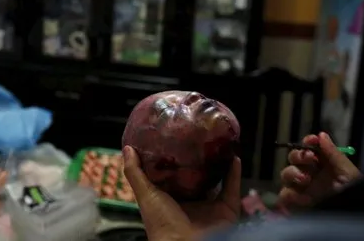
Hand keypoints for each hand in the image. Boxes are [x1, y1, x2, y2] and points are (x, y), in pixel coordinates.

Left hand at [122, 146, 241, 240]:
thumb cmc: (160, 224)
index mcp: (170, 200)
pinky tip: (234, 158)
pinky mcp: (226, 211)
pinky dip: (235, 174)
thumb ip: (135, 173)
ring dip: (219, 165)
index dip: (174, 161)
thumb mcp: (144, 194)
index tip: (174, 141)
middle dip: (199, 161)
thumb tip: (127, 149)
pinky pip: (232, 189)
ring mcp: (209, 207)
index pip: (173, 177)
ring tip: (219, 145)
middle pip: (196, 179)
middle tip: (199, 140)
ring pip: (217, 182)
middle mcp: (191, 203)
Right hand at [279, 132, 360, 208]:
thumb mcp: (347, 170)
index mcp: (322, 163)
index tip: (312, 140)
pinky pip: (284, 194)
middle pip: (293, 157)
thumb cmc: (351, 190)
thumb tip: (321, 135)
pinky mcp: (296, 201)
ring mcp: (301, 187)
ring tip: (306, 180)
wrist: (350, 210)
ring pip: (286, 173)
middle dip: (299, 155)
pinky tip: (301, 196)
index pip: (309, 147)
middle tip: (310, 159)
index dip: (308, 142)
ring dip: (293, 173)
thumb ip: (333, 153)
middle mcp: (309, 172)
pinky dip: (289, 194)